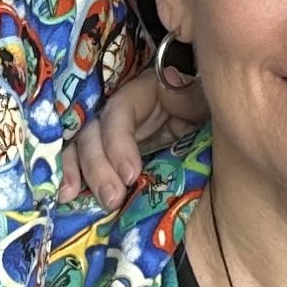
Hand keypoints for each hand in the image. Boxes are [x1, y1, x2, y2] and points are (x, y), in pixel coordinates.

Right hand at [62, 58, 204, 202]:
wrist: (221, 123)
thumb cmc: (209, 111)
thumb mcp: (206, 103)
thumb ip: (193, 100)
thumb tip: (176, 88)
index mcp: (147, 91)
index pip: (120, 111)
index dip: (118, 142)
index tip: (131, 175)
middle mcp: (122, 109)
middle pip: (94, 131)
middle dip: (98, 166)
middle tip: (112, 198)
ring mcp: (111, 131)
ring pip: (81, 145)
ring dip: (77, 171)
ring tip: (72, 196)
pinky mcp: (109, 154)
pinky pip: (81, 161)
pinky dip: (72, 175)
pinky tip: (66, 194)